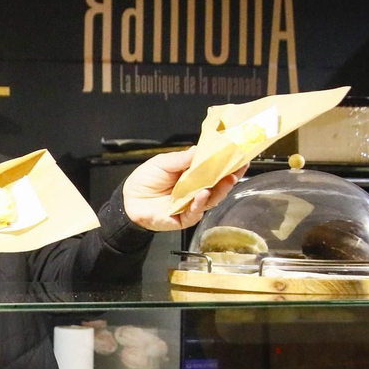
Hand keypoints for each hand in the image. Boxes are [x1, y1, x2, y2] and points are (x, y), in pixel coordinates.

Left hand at [122, 148, 244, 230]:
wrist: (128, 200)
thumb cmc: (145, 180)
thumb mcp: (163, 163)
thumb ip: (181, 158)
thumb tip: (199, 149)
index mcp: (193, 176)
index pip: (214, 170)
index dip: (227, 164)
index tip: (240, 156)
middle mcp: (196, 191)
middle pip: (218, 186)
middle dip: (230, 177)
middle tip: (240, 168)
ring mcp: (191, 206)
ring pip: (211, 200)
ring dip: (220, 190)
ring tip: (227, 180)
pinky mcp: (183, 219)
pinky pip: (195, 213)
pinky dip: (199, 204)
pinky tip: (202, 195)